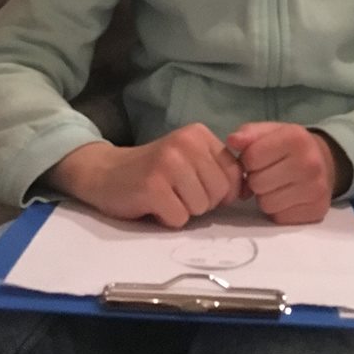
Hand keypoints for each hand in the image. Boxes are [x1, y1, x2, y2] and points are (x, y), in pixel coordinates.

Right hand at [45, 124, 243, 227]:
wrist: (105, 173)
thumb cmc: (154, 171)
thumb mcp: (189, 160)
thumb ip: (217, 169)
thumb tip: (247, 191)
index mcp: (199, 134)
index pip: (234, 173)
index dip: (221, 191)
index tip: (199, 188)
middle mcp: (185, 143)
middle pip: (219, 192)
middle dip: (202, 202)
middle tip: (177, 193)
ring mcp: (168, 163)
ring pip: (201, 207)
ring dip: (184, 211)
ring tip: (165, 197)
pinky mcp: (152, 186)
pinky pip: (179, 218)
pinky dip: (167, 219)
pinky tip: (152, 205)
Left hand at [227, 122, 345, 224]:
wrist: (324, 161)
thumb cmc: (289, 146)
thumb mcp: (270, 131)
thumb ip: (248, 133)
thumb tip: (232, 141)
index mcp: (296, 138)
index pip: (252, 157)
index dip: (247, 160)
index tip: (256, 158)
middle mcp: (310, 163)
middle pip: (257, 183)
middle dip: (256, 179)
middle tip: (267, 173)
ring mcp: (315, 190)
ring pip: (266, 204)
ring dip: (265, 196)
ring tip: (275, 185)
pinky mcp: (316, 211)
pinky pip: (279, 217)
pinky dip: (278, 209)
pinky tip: (286, 196)